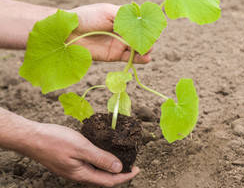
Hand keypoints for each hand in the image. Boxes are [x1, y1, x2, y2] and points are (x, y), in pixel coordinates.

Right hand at [24, 122, 139, 186]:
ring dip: (109, 166)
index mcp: (82, 174)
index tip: (137, 168)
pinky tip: (102, 151)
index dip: (125, 176)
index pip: (109, 181)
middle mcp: (78, 175)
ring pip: (96, 172)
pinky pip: (89, 164)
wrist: (32, 137)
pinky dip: (99, 160)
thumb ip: (100, 158)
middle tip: (131, 163)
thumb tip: (118, 168)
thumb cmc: (55, 141)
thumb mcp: (82, 148)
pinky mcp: (69, 162)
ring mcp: (72, 169)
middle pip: (103, 178)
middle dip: (119, 173)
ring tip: (121, 157)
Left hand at [67, 3, 151, 62]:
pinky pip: (130, 58)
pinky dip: (140, 59)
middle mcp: (123, 31)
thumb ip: (125, 17)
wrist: (68, 32)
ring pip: (138, 48)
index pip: (140, 22)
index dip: (149, 25)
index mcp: (122, 18)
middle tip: (152, 41)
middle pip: (141, 36)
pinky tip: (146, 58)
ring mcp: (120, 44)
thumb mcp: (108, 11)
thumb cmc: (87, 16)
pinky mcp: (115, 55)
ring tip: (148, 49)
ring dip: (146, 49)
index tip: (154, 28)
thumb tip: (142, 21)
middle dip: (148, 38)